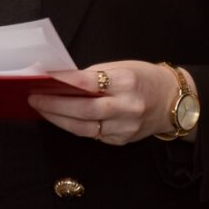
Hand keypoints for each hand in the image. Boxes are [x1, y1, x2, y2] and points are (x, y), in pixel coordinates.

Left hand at [30, 60, 189, 144]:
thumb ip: (95, 76)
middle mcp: (127, 106)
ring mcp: (125, 127)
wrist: (172, 101)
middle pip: (83, 110)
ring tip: (43, 110)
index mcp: (127, 82)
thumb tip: (63, 81)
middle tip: (35, 99)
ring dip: (59, 120)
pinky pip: (93, 135)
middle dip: (55, 105)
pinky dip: (75, 126)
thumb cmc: (145, 79)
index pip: (88, 83)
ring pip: (84, 128)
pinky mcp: (121, 140)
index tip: (44, 79)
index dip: (63, 82)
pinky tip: (62, 119)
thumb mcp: (123, 67)